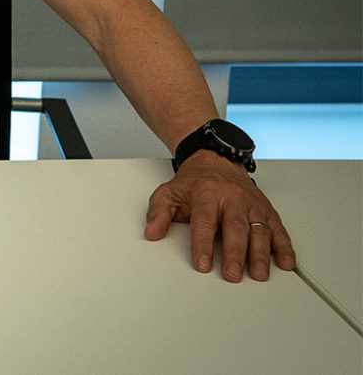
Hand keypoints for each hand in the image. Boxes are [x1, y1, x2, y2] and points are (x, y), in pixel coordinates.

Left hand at [144, 150, 295, 281]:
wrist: (216, 162)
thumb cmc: (195, 183)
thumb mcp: (169, 192)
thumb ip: (158, 213)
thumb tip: (151, 232)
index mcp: (207, 194)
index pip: (204, 222)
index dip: (202, 245)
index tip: (202, 264)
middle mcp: (232, 199)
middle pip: (235, 228)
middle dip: (235, 254)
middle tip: (233, 275)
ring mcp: (252, 205)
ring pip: (260, 230)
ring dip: (261, 254)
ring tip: (259, 274)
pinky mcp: (267, 210)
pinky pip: (278, 229)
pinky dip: (284, 247)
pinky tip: (285, 263)